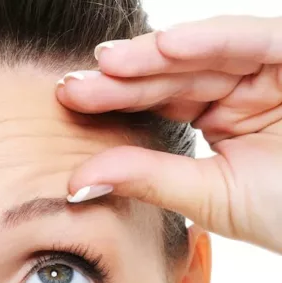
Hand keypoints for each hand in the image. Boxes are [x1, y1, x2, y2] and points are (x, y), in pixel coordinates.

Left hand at [56, 15, 281, 254]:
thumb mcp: (208, 195)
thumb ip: (146, 179)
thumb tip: (75, 181)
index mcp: (220, 119)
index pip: (159, 102)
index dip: (115, 100)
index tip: (68, 102)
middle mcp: (242, 88)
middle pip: (172, 74)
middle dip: (123, 77)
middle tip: (73, 84)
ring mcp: (271, 68)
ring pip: (205, 52)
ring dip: (155, 56)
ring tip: (106, 64)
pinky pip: (254, 39)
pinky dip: (211, 39)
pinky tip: (163, 47)